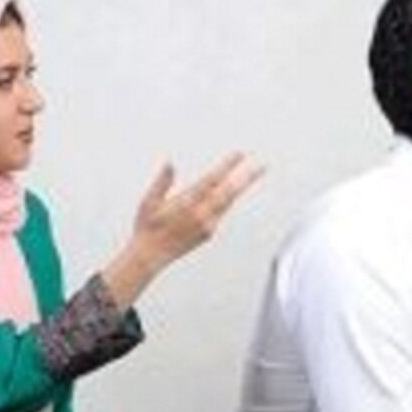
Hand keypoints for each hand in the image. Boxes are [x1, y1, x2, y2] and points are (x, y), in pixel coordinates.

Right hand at [131, 152, 262, 271]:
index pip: (212, 180)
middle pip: (230, 192)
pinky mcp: (209, 233)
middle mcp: (201, 214)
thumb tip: (171, 164)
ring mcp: (207, 225)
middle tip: (263, 167)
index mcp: (187, 203)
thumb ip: (162, 182)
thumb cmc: (147, 228)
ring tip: (250, 176)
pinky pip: (221, 213)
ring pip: (228, 203)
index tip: (240, 155)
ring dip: (239, 189)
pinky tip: (224, 196)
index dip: (228, 166)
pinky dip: (225, 202)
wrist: (150, 256)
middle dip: (247, 178)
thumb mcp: (149, 201)